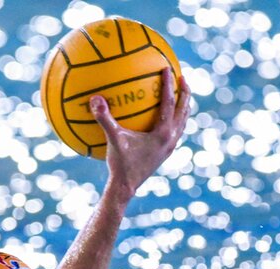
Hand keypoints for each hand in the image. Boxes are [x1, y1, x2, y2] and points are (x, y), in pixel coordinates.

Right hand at [90, 67, 189, 201]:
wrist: (126, 188)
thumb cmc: (120, 164)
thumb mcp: (113, 139)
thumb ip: (105, 119)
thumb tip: (94, 98)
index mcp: (163, 133)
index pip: (169, 103)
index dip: (169, 84)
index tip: (167, 68)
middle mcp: (171, 139)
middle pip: (184, 110)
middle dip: (185, 92)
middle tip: (183, 76)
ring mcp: (170, 147)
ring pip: (183, 121)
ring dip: (183, 106)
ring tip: (180, 94)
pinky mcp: (165, 153)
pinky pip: (175, 131)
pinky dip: (173, 120)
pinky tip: (163, 117)